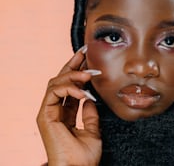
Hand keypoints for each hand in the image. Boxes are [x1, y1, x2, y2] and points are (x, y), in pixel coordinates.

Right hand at [37, 46, 101, 165]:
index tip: (88, 58)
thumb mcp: (93, 131)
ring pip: (56, 83)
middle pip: (61, 80)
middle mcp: (55, 110)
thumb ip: (90, 115)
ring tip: (89, 74)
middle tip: (85, 52)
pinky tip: (83, 92)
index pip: (70, 87)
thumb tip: (91, 100)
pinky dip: (69, 88)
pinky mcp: (45, 116)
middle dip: (73, 64)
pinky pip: (54, 93)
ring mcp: (49, 112)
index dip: (78, 71)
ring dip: (73, 75)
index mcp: (65, 113)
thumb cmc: (84, 157)